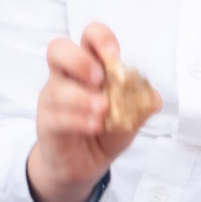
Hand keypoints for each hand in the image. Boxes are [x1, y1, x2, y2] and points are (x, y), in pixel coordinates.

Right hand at [26, 23, 139, 201]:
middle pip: (58, 49)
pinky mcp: (47, 123)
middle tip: (99, 78)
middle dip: (79, 61)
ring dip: (82, 97)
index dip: (100, 38)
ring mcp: (53, 98)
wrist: (84, 164)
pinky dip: (78, 119)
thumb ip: (141, 105)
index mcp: (89, 65)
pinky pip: (56, 116)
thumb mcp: (130, 118)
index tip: (115, 54)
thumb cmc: (105, 131)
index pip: (88, 37)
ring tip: (103, 110)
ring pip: (57, 87)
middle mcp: (66, 76)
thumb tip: (153, 98)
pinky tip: (94, 125)